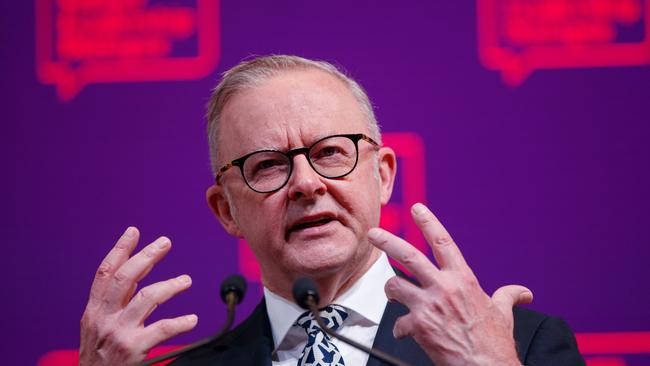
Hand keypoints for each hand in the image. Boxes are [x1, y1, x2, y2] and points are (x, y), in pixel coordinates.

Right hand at [79, 227, 197, 365]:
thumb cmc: (100, 357)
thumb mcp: (98, 326)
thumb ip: (115, 302)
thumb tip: (139, 270)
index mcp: (94, 310)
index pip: (105, 273)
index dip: (119, 249)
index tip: (134, 231)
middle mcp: (103, 318)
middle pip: (125, 278)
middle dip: (146, 256)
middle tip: (165, 242)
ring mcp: (118, 333)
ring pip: (147, 298)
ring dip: (170, 285)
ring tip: (186, 280)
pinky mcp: (133, 349)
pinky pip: (162, 329)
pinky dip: (180, 322)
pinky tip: (192, 319)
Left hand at [368, 203, 531, 365]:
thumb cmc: (494, 342)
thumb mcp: (503, 314)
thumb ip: (508, 297)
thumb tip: (523, 293)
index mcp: (463, 279)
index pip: (442, 241)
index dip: (428, 222)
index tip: (417, 209)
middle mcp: (443, 287)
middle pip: (408, 256)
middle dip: (387, 241)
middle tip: (373, 234)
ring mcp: (429, 306)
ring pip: (395, 286)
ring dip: (389, 290)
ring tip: (391, 294)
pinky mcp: (418, 326)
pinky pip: (398, 323)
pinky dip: (400, 329)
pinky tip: (406, 333)